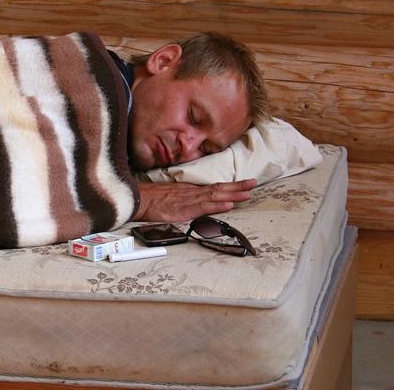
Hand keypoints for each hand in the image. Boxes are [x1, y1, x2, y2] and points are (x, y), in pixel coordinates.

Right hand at [133, 179, 256, 221]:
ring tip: (248, 193)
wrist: (139, 198)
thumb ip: (185, 199)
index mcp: (190, 190)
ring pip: (215, 195)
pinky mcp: (184, 209)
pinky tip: (228, 204)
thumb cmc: (152, 198)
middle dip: (238, 187)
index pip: (215, 186)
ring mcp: (189, 200)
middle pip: (219, 188)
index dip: (231, 186)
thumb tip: (197, 203)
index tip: (245, 184)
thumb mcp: (172, 196)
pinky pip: (203, 206)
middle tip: (254, 184)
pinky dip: (217, 204)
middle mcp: (193, 193)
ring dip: (233, 194)